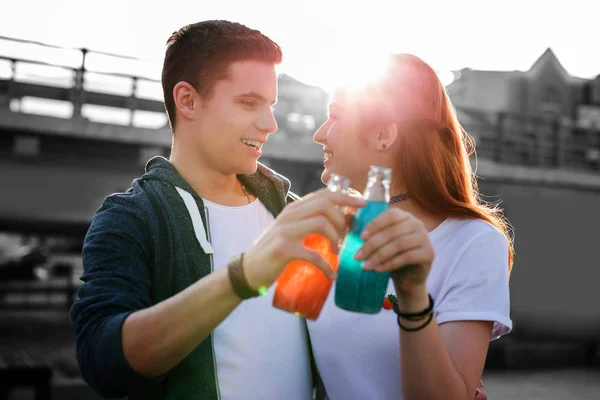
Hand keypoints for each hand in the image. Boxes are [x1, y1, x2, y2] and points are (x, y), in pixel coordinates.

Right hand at [243, 189, 365, 289]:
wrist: (249, 269)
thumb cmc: (275, 250)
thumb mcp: (293, 231)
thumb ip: (313, 222)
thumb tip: (345, 218)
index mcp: (294, 209)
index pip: (324, 194)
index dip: (346, 197)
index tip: (363, 205)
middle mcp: (290, 215)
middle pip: (325, 204)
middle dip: (342, 218)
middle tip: (346, 236)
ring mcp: (285, 231)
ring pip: (321, 223)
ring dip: (336, 239)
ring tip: (337, 252)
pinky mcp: (283, 249)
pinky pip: (313, 254)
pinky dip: (326, 266)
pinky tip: (331, 275)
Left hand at [354, 208, 433, 295]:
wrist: (407, 278)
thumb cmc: (390, 256)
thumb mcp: (377, 241)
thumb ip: (364, 228)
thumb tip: (347, 216)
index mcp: (404, 216)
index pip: (389, 215)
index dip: (374, 225)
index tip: (360, 237)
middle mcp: (417, 223)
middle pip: (392, 231)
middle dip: (372, 245)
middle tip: (357, 256)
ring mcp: (425, 238)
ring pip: (398, 244)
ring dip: (379, 256)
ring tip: (365, 266)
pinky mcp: (429, 253)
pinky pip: (407, 257)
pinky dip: (390, 264)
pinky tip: (378, 270)